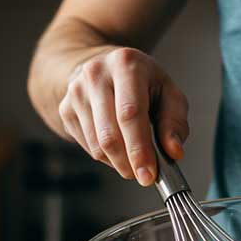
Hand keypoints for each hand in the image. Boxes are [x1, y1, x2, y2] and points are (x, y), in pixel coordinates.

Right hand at [58, 47, 188, 185]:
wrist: (103, 67)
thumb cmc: (141, 82)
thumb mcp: (168, 93)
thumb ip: (175, 122)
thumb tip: (174, 151)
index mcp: (125, 64)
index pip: (130, 113)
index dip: (139, 148)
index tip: (148, 174)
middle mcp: (96, 74)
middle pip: (110, 134)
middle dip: (128, 163)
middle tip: (144, 175)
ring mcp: (76, 92)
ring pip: (97, 146)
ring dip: (119, 163)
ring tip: (134, 158)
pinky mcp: (65, 109)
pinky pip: (88, 147)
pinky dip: (107, 157)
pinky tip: (118, 147)